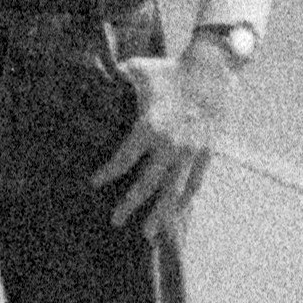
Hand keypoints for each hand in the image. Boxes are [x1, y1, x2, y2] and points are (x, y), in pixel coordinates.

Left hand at [89, 42, 236, 237]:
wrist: (212, 70)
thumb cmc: (170, 70)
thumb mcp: (138, 70)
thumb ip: (115, 79)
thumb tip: (90, 77)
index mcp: (150, 126)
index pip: (124, 159)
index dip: (107, 173)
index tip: (94, 183)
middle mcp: (170, 145)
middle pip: (147, 184)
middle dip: (130, 205)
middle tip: (115, 221)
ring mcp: (191, 152)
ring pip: (174, 191)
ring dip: (160, 214)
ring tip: (148, 233)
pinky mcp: (207, 153)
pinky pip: (195, 183)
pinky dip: (184, 200)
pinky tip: (176, 212)